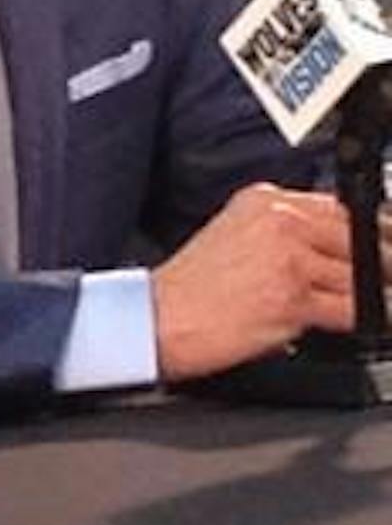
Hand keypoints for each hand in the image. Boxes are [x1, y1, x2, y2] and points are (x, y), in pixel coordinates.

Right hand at [151, 183, 369, 380]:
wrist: (155, 319)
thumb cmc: (188, 289)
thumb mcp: (234, 235)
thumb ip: (284, 233)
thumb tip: (336, 249)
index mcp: (264, 200)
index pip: (342, 207)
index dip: (372, 232)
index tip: (382, 248)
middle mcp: (279, 221)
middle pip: (360, 238)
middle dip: (380, 263)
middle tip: (383, 280)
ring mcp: (288, 259)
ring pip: (362, 275)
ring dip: (373, 295)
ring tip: (367, 303)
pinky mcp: (293, 298)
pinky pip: (354, 310)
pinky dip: (365, 321)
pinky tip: (357, 324)